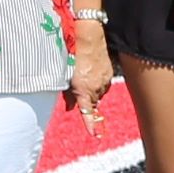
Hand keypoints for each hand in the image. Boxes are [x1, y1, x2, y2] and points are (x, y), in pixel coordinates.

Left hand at [64, 21, 112, 136]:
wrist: (87, 37)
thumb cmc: (71, 55)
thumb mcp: (65, 76)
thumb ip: (68, 94)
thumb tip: (71, 107)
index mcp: (83, 90)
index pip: (87, 112)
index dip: (90, 124)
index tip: (94, 135)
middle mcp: (95, 87)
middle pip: (92, 102)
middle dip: (85, 100)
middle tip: (76, 91)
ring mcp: (104, 80)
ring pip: (98, 93)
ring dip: (92, 90)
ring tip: (83, 77)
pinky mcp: (109, 72)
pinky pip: (104, 83)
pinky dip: (97, 82)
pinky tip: (91, 72)